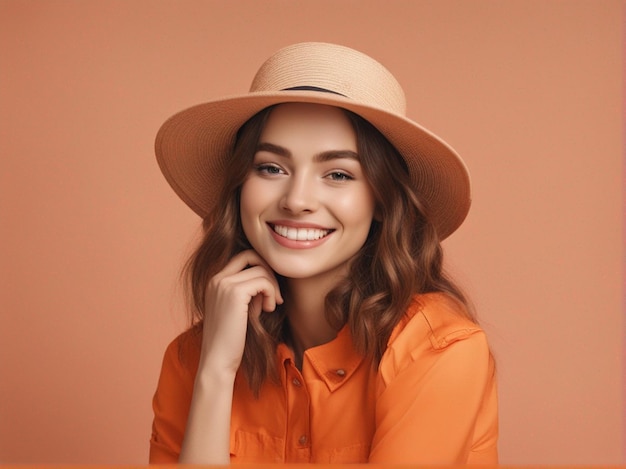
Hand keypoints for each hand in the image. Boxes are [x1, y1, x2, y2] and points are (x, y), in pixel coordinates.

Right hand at [198, 250, 282, 375]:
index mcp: (215, 281)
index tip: (269, 291)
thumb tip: (269, 278)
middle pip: (251, 256)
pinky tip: (268, 310)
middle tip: (274, 296)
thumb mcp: (241, 309)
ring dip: (272, 287)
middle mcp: (217, 279)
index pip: (243, 257)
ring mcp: (223, 284)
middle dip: (269, 272)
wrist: (217, 360)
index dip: (261, 269)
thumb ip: (251, 291)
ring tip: (270, 307)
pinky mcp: (234, 293)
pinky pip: (263, 281)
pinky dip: (271, 294)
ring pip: (261, 270)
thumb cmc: (231, 339)